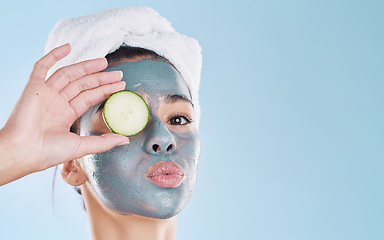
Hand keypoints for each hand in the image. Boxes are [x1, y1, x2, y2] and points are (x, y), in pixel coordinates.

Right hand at [0, 44, 128, 185]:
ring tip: (104, 62)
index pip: (89, 97)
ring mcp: (45, 93)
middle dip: (101, 78)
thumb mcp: (81, 146)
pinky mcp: (33, 87)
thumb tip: (125, 140)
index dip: (105, 90)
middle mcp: (56, 102)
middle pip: (82, 84)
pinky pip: (42, 66)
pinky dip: (54, 55)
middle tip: (119, 74)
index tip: (120, 85)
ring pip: (68, 74)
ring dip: (86, 66)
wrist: (23, 152)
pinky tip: (68, 47)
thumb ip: (104, 142)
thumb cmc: (47, 153)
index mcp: (66, 115)